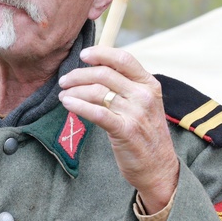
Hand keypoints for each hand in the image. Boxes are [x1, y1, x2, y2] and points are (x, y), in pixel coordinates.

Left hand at [58, 46, 179, 211]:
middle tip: (64, 80)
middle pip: (105, 74)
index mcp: (149, 84)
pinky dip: (79, 106)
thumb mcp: (144, 104)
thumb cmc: (146, 134)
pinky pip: (97, 112)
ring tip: (63, 95)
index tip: (83, 55)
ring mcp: (136, 113)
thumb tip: (97, 69)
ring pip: (97, 92)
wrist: (159, 167)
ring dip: (74, 91)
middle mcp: (144, 95)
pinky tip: (67, 104)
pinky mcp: (125, 130)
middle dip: (79, 75)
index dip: (101, 53)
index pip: (123, 59)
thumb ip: (127, 86)